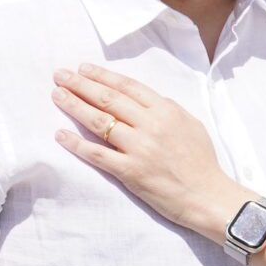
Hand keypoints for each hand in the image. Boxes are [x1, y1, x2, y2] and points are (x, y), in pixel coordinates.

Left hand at [54, 66, 244, 238]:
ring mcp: (139, 148)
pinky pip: (98, 154)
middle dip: (80, 85)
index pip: (128, 86)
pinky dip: (77, 144)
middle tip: (60, 75)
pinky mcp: (130, 171)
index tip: (83, 69)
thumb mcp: (191, 124)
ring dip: (74, 106)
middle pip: (108, 99)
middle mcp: (150, 125)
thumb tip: (144, 100)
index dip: (102, 76)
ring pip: (99, 121)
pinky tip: (60, 135)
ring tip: (57, 95)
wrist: (208, 196)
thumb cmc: (202, 162)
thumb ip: (167, 109)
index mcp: (165, 110)